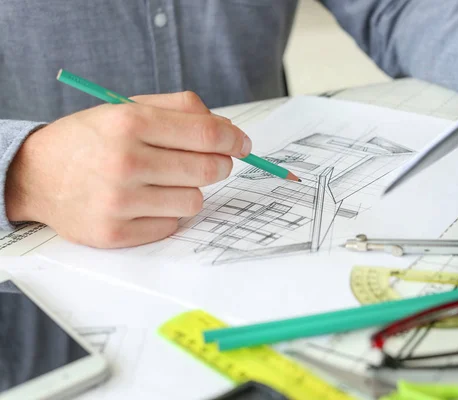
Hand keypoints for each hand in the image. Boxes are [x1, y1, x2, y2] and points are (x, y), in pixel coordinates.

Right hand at [5, 91, 251, 247]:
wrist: (36, 175)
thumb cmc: (92, 139)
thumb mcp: (129, 108)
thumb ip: (180, 109)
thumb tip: (229, 132)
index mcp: (130, 123)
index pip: (206, 133)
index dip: (234, 139)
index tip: (243, 145)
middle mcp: (125, 161)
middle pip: (208, 168)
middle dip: (219, 165)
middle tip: (209, 163)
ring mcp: (119, 201)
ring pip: (195, 201)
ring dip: (189, 191)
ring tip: (164, 182)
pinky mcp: (115, 233)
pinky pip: (171, 225)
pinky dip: (166, 213)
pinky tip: (145, 202)